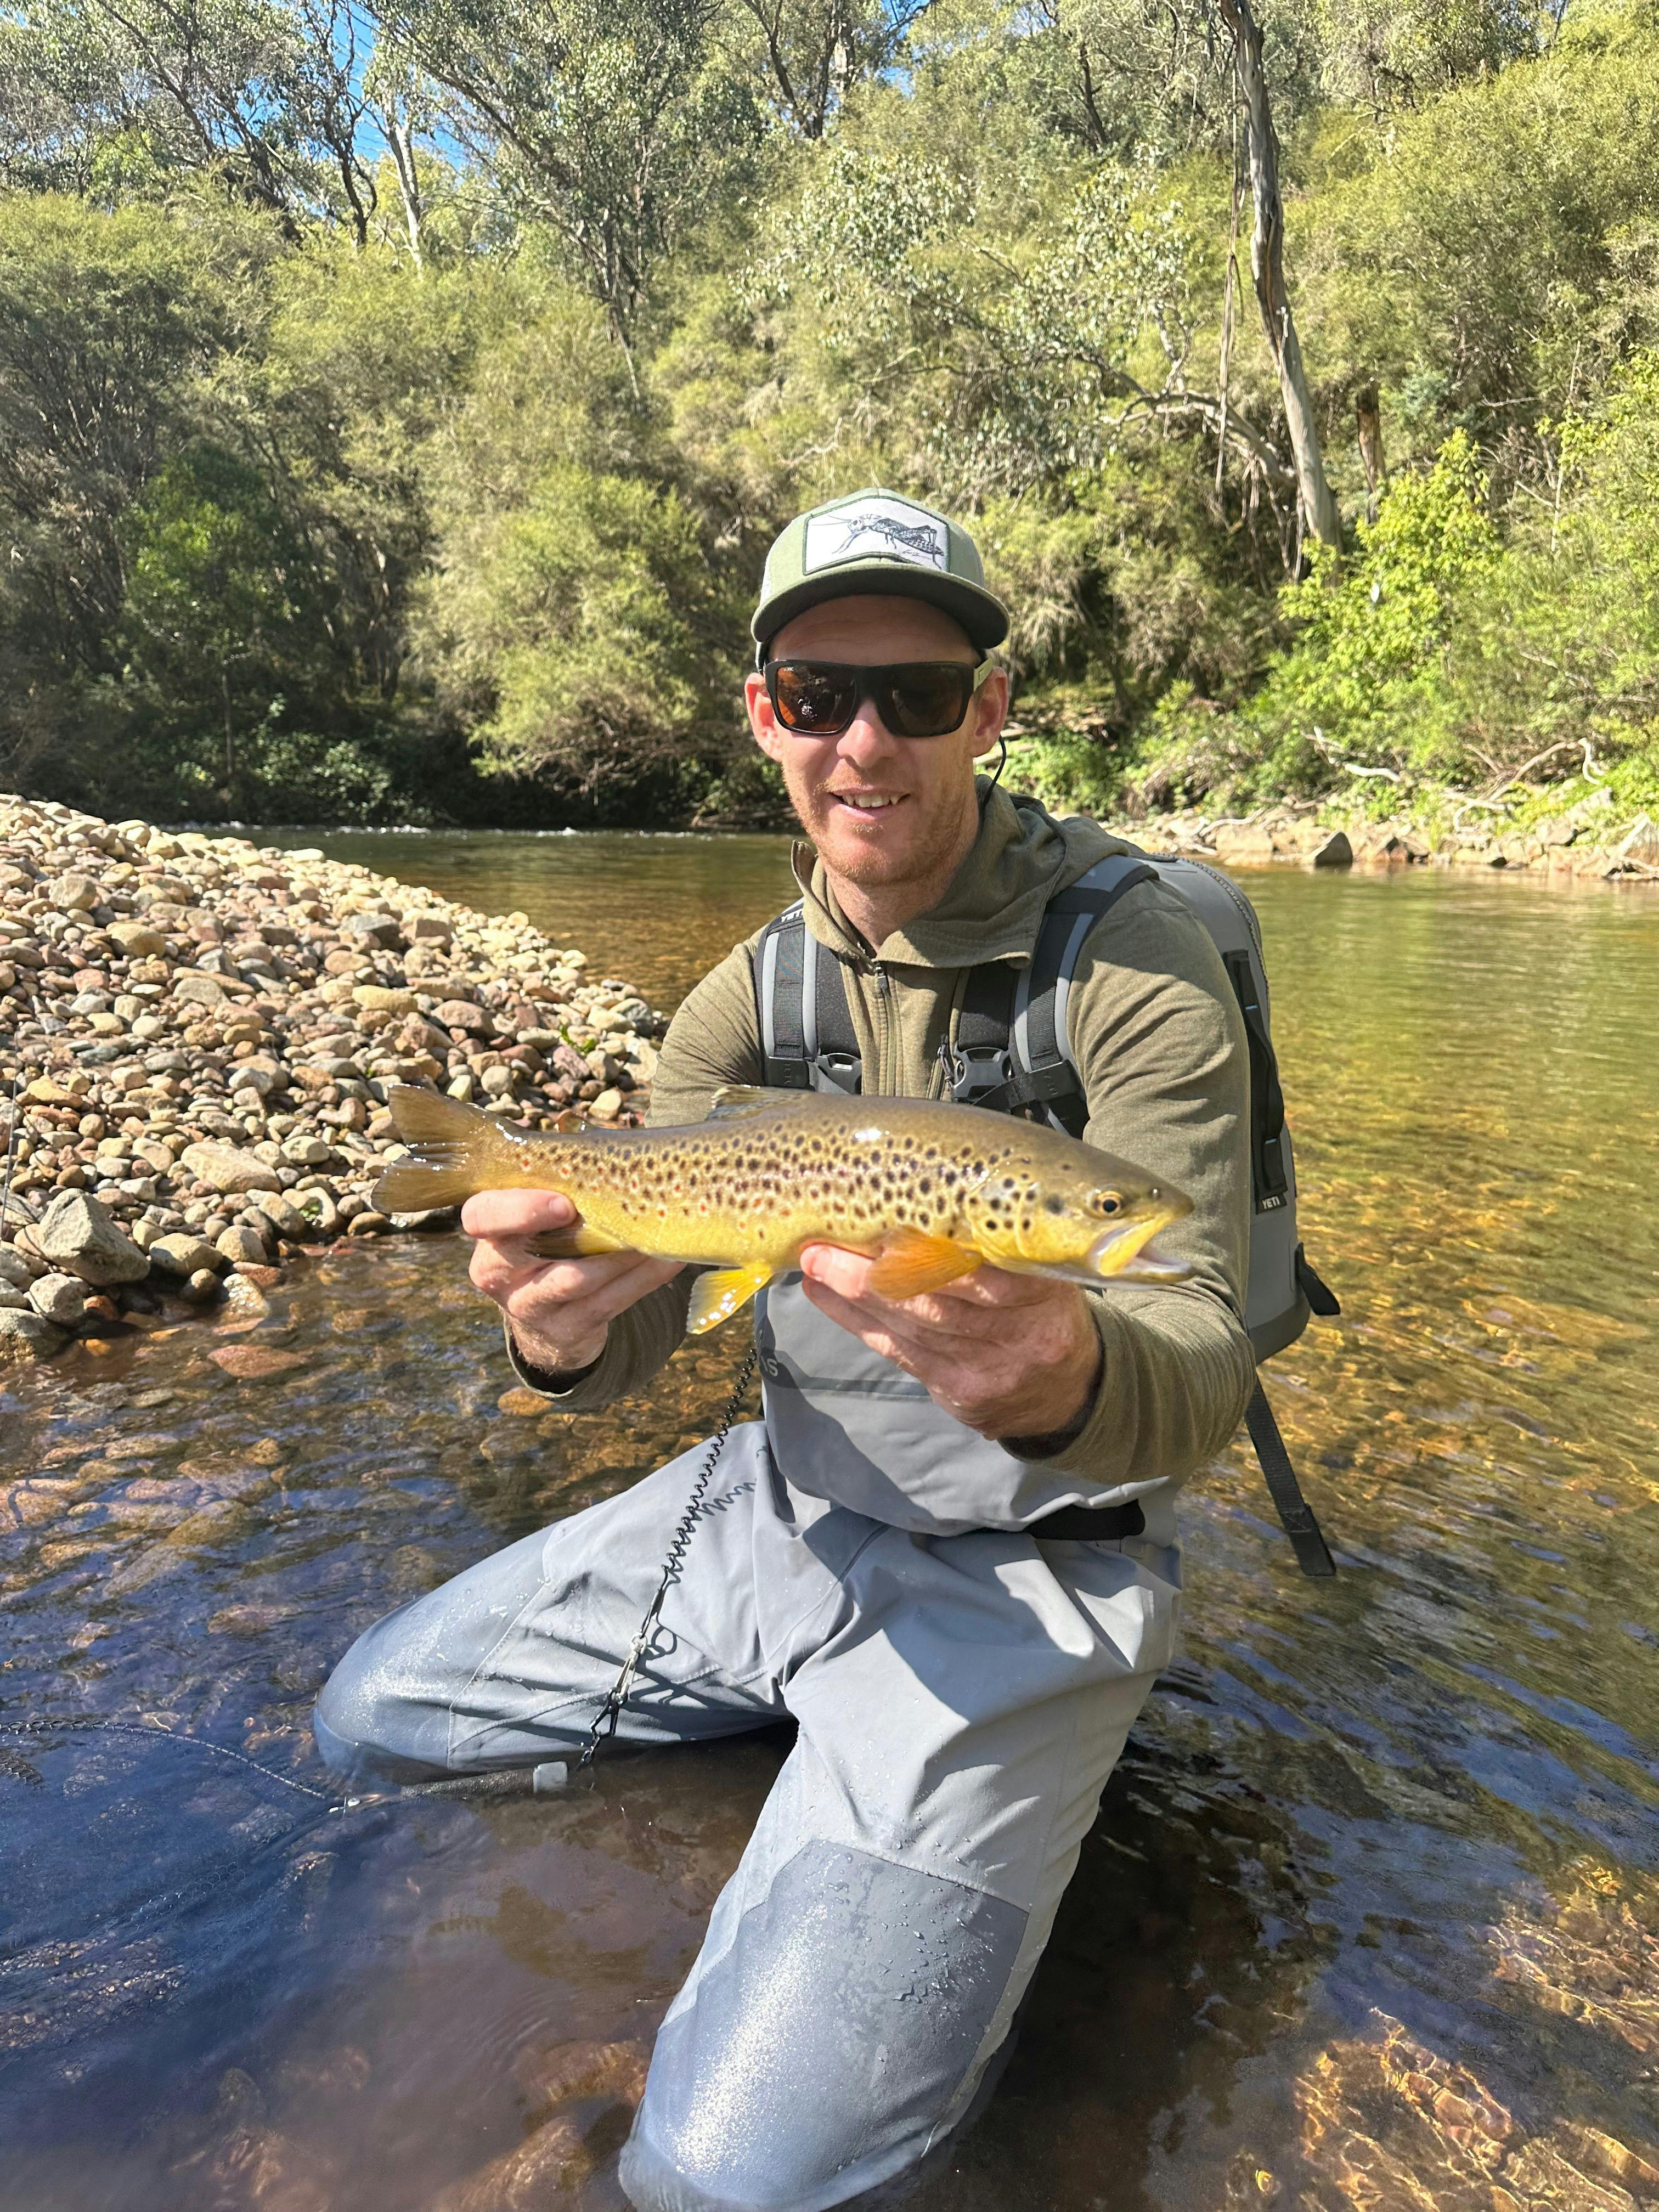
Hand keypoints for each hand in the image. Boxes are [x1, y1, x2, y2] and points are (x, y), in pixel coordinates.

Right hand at [462, 1190, 681, 1376]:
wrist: (548, 1320)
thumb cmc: (550, 1242)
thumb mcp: (539, 1214)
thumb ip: (556, 1181)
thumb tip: (594, 1133)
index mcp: (489, 1233)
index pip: (482, 1215)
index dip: (519, 1209)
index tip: (563, 1202)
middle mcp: (499, 1272)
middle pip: (517, 1254)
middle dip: (566, 1235)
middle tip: (613, 1217)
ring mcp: (531, 1305)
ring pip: (576, 1279)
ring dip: (620, 1252)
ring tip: (657, 1227)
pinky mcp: (568, 1328)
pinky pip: (611, 1300)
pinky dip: (643, 1276)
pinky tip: (669, 1257)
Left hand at [798, 1245, 1102, 1440]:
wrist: (1069, 1390)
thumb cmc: (1043, 1308)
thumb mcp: (1044, 1270)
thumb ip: (997, 1242)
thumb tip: (921, 1196)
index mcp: (1044, 1293)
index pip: (981, 1270)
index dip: (925, 1249)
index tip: (881, 1221)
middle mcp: (1019, 1335)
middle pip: (932, 1301)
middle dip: (868, 1273)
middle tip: (820, 1246)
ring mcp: (988, 1370)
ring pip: (909, 1327)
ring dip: (852, 1295)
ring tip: (814, 1264)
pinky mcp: (962, 1394)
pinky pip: (900, 1354)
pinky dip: (857, 1323)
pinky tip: (827, 1296)